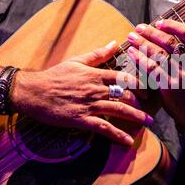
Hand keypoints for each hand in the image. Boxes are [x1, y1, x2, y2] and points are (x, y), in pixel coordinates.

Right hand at [11, 41, 152, 145]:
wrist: (32, 91)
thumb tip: (114, 42)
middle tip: (151, 106)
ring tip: (148, 121)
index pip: (123, 76)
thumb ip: (98, 54)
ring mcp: (89, 105)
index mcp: (95, 74)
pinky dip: (117, 135)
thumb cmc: (54, 75)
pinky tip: (127, 141)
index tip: (149, 87)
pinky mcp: (82, 119)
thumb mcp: (77, 61)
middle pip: (125, 94)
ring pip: (118, 110)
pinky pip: (104, 128)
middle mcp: (95, 89)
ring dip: (136, 116)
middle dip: (141, 101)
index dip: (139, 82)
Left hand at [126, 20, 184, 130]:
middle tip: (139, 28)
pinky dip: (140, 59)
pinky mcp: (169, 86)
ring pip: (158, 53)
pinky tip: (132, 54)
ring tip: (131, 37)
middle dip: (151, 33)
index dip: (172, 24)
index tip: (158, 22)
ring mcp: (182, 75)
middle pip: (169, 42)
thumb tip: (167, 37)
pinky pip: (151, 69)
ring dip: (142, 43)